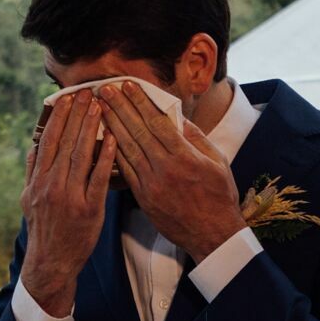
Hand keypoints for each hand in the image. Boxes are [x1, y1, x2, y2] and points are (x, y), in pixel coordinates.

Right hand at [21, 91, 120, 316]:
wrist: (51, 262)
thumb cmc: (43, 228)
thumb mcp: (27, 199)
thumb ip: (31, 172)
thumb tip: (34, 146)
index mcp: (37, 181)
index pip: (48, 142)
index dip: (59, 118)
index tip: (67, 99)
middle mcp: (51, 186)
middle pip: (65, 143)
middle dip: (78, 116)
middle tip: (89, 93)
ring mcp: (70, 198)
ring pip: (81, 156)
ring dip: (91, 129)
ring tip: (100, 108)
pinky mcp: (89, 210)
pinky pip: (99, 179)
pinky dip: (106, 158)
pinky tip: (114, 140)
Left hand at [98, 82, 244, 260]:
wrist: (212, 235)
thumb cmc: (220, 196)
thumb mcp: (218, 161)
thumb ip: (197, 138)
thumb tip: (177, 117)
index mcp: (185, 156)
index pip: (157, 122)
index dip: (139, 101)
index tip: (126, 85)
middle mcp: (165, 168)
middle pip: (137, 131)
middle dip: (119, 107)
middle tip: (104, 88)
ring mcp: (151, 184)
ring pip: (126, 149)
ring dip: (111, 126)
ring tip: (99, 108)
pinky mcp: (143, 198)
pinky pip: (124, 171)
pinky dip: (113, 153)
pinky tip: (104, 138)